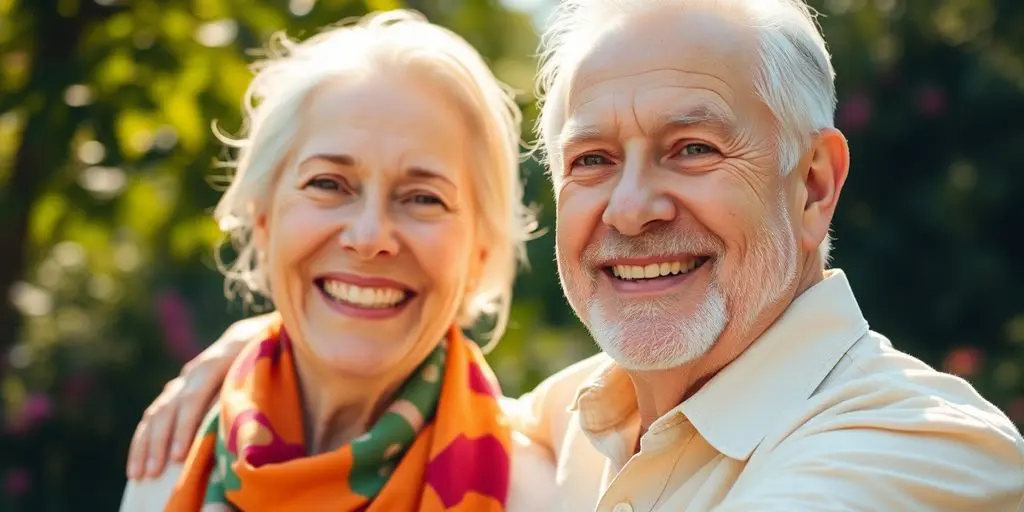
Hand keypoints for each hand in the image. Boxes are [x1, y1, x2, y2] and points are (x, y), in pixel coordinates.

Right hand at [125, 312, 277, 479]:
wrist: (254, 336)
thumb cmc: (268, 357)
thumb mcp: (263, 367)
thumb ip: (249, 390)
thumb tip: (235, 427)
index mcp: (218, 361)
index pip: (195, 397)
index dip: (185, 427)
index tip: (178, 456)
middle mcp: (195, 371)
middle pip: (170, 407)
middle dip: (161, 442)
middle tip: (154, 473)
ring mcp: (183, 380)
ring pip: (156, 413)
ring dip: (147, 445)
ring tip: (141, 476)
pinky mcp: (177, 392)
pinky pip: (154, 417)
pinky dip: (144, 442)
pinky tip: (136, 466)